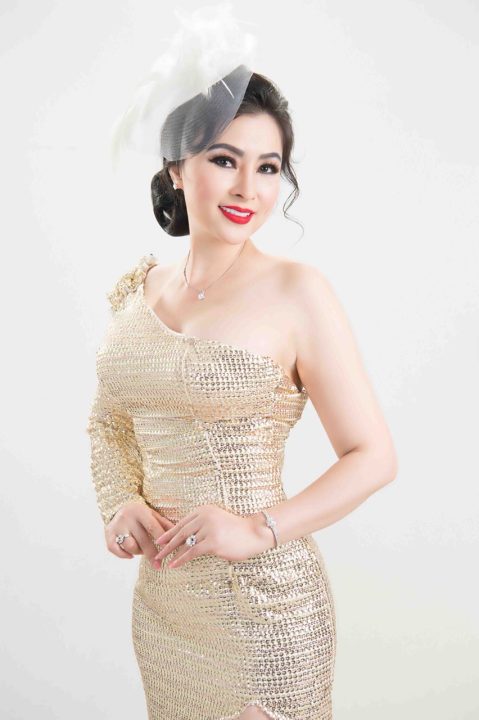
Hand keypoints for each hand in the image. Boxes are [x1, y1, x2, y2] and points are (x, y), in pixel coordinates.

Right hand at [105, 502, 174, 567]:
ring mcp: (116, 526)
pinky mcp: (108, 534)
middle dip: (151, 554)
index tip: (169, 551)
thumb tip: (180, 537)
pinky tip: (131, 556)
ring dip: (138, 552)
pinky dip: (123, 555)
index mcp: (140, 512)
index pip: (152, 527)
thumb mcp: (153, 515)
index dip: (161, 539)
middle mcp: (127, 518)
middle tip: (159, 566)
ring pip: (129, 546)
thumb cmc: (141, 514)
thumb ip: (165, 525)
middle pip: (141, 540)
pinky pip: (115, 549)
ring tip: (142, 551)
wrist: (119, 506)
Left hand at [152, 504, 274, 568]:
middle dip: (167, 542)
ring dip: (172, 552)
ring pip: (185, 543)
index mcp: (204, 510)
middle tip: (157, 550)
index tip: (160, 540)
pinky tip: (174, 565)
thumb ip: (203, 526)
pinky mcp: (213, 542)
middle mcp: (205, 517)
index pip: (183, 522)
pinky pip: (192, 552)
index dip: (170, 532)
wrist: (255, 533)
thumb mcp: (217, 522)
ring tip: (162, 559)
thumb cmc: (237, 530)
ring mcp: (209, 529)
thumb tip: (185, 538)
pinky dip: (181, 559)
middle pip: (181, 531)